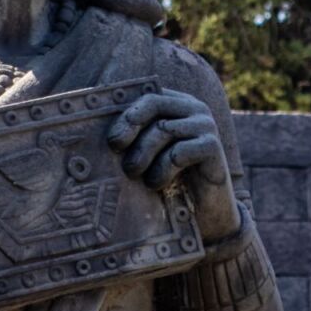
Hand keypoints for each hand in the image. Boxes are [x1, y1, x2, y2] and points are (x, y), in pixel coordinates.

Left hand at [107, 87, 240, 241]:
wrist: (209, 213)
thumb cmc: (173, 181)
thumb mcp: (151, 156)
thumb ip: (136, 139)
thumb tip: (98, 135)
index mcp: (176, 103)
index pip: (146, 96)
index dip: (125, 115)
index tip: (111, 141)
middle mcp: (193, 108)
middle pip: (154, 104)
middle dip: (130, 126)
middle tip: (116, 151)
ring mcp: (205, 125)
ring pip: (163, 129)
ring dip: (143, 154)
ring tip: (135, 175)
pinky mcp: (212, 146)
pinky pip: (179, 152)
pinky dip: (162, 170)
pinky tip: (157, 184)